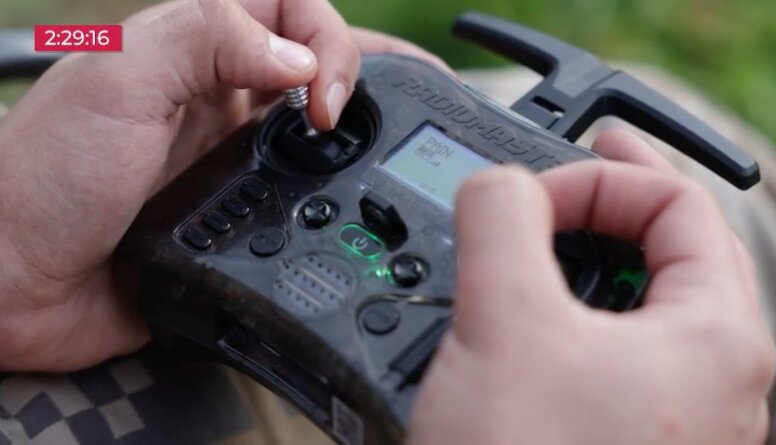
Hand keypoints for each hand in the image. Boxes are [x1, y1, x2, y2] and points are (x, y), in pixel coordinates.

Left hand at [0, 0, 445, 370]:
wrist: (15, 280)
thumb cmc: (45, 176)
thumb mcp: (119, 79)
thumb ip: (207, 42)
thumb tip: (301, 62)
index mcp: (196, 50)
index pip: (289, 9)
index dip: (327, 42)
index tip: (323, 101)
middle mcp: (221, 97)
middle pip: (317, 62)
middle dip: (370, 71)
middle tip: (416, 92)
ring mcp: (232, 156)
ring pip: (317, 127)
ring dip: (361, 127)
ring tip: (402, 139)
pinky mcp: (236, 213)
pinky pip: (301, 192)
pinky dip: (335, 190)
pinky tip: (353, 196)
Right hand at [409, 129, 774, 443]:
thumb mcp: (504, 323)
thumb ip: (500, 219)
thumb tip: (497, 183)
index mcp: (717, 340)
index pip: (681, 205)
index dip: (601, 175)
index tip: (533, 186)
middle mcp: (716, 384)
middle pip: (672, 253)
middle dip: (607, 206)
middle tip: (558, 178)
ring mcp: (675, 422)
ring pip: (638, 308)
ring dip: (582, 263)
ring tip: (528, 250)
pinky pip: (610, 357)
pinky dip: (568, 320)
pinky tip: (521, 329)